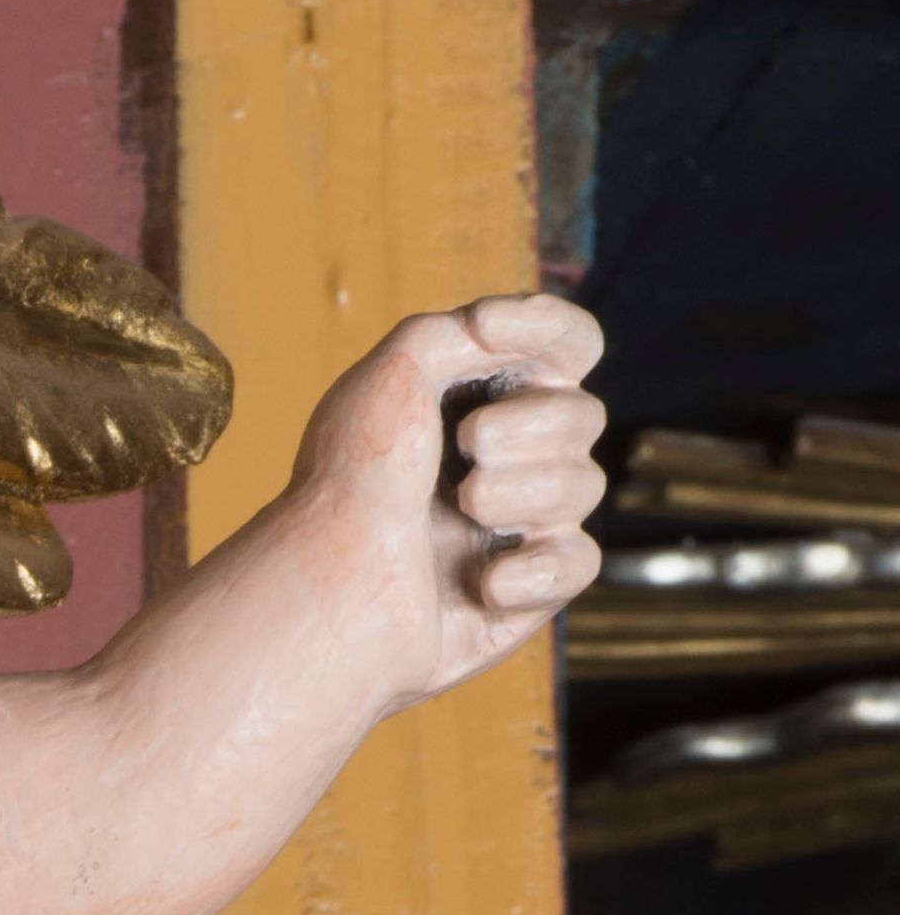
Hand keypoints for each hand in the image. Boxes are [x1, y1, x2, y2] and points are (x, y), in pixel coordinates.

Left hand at [290, 293, 607, 704]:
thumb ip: (456, 332)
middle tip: (464, 448)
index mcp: (482, 400)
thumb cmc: (349, 478)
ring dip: (520, 492)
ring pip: (584, 486)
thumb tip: (509, 335)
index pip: (566, 346)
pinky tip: (482, 582)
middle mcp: (507, 458)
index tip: (484, 327)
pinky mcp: (528, 589)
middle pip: (583, 415)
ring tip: (463, 509)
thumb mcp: (389, 374)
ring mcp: (520, 524)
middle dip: (527, 426)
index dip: (548, 326)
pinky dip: (532, 570)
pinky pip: (579, 564)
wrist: (330, 586)